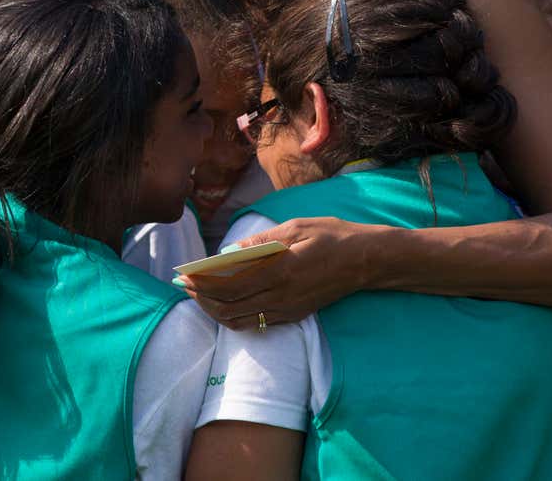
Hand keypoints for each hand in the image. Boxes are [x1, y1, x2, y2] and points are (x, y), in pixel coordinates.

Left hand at [177, 217, 383, 328]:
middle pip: (229, 308)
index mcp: (280, 271)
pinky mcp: (294, 316)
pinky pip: (257, 323)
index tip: (185, 276)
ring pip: (240, 321)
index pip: (230, 286)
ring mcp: (288, 310)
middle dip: (202, 299)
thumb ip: (260, 241)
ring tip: (200, 296)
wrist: (366, 261)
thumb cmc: (331, 236)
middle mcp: (282, 296)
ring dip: (215, 311)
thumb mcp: (296, 227)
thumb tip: (229, 251)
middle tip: (186, 287)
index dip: (203, 284)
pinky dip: (234, 316)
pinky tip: (225, 303)